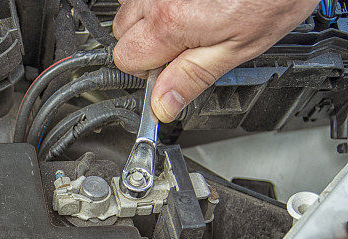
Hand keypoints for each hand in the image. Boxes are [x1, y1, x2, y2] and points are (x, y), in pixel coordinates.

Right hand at [112, 0, 319, 121]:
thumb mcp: (239, 47)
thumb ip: (194, 76)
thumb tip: (163, 105)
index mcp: (170, 23)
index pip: (128, 60)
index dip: (149, 70)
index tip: (169, 70)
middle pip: (123, 31)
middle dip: (145, 41)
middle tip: (180, 43)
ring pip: (131, 6)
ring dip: (149, 15)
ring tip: (187, 16)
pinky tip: (189, 0)